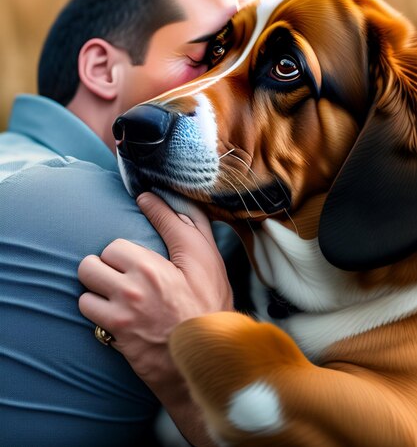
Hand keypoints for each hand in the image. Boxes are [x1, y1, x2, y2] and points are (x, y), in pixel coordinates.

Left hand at [78, 192, 233, 385]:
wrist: (211, 358)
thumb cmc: (210, 304)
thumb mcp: (204, 258)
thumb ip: (177, 222)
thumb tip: (148, 196)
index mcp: (149, 268)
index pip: (112, 246)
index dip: (124, 254)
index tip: (135, 262)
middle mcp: (129, 291)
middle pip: (89, 266)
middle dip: (104, 269)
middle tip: (121, 278)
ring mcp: (120, 317)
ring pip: (85, 292)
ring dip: (97, 293)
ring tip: (116, 296)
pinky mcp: (116, 338)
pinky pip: (90, 318)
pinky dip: (99, 315)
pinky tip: (117, 317)